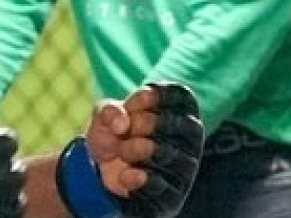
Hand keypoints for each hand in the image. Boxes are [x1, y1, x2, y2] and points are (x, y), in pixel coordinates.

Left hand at [58, 82, 203, 217]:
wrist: (100, 168)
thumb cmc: (113, 131)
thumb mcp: (104, 114)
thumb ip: (109, 111)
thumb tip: (122, 123)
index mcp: (182, 108)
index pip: (179, 95)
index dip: (148, 98)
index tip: (130, 106)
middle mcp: (191, 136)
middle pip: (175, 124)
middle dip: (142, 123)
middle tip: (124, 130)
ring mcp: (185, 166)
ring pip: (170, 155)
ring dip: (137, 149)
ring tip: (122, 150)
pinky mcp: (173, 195)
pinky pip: (161, 186)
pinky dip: (139, 179)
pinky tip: (126, 174)